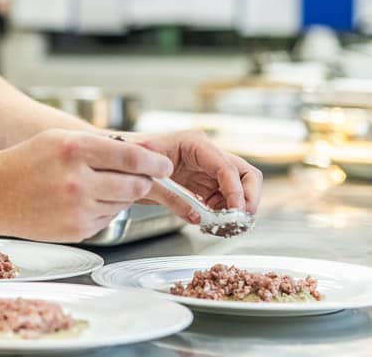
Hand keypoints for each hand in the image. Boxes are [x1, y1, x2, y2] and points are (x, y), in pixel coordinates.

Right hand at [0, 129, 173, 242]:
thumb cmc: (27, 161)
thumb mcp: (61, 139)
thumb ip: (101, 144)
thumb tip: (145, 154)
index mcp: (73, 149)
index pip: (131, 158)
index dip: (154, 163)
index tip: (165, 166)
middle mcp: (77, 180)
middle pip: (134, 184)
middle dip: (142, 181)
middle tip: (138, 178)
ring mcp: (77, 208)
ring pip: (123, 203)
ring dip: (121, 195)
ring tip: (96, 186)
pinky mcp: (77, 230)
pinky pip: (107, 218)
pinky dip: (103, 209)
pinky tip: (82, 201)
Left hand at [128, 130, 262, 222]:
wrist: (122, 160)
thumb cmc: (132, 157)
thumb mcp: (145, 174)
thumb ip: (170, 196)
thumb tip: (196, 217)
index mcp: (194, 144)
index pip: (226, 166)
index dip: (235, 190)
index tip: (236, 211)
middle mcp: (207, 155)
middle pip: (245, 174)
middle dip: (249, 198)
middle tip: (240, 220)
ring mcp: (208, 171)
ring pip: (240, 190)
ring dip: (238, 210)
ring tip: (226, 227)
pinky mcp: (205, 186)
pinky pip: (225, 201)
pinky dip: (225, 215)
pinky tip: (214, 226)